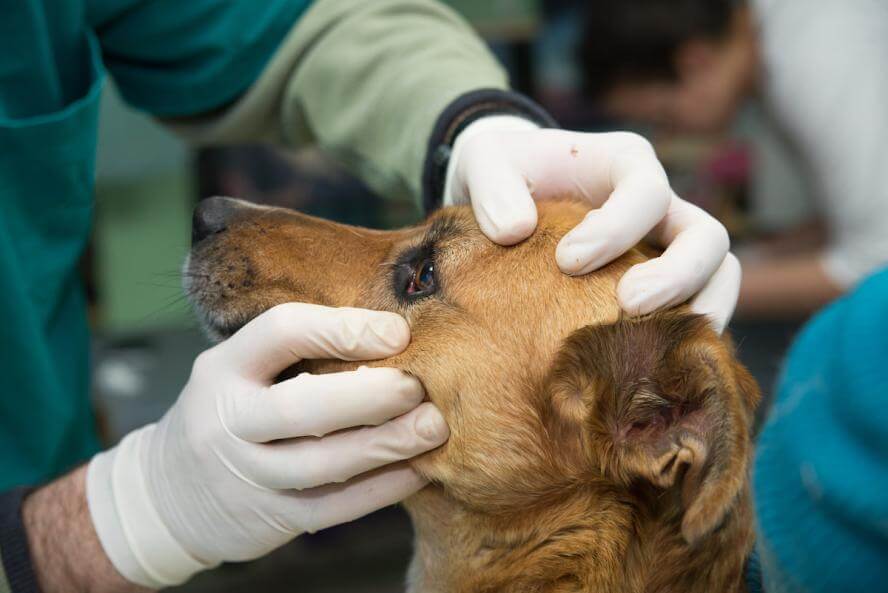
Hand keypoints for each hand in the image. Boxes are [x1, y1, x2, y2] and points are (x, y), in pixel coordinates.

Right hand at [87, 304, 448, 588]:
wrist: (168, 495)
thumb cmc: (228, 412)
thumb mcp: (237, 368)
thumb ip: (297, 351)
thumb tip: (392, 332)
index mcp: (224, 368)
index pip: (281, 333)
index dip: (343, 328)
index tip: (397, 331)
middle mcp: (228, 421)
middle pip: (301, 407)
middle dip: (369, 396)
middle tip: (418, 386)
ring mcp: (247, 475)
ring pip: (322, 464)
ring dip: (385, 445)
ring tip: (432, 428)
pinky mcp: (271, 518)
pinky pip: (333, 506)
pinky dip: (380, 490)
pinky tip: (417, 471)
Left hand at [445, 116, 739, 331]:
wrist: (505, 196)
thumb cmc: (502, 173)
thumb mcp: (485, 163)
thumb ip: (493, 187)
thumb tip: (513, 230)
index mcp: (625, 163)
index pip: (647, 191)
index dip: (617, 228)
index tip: (567, 261)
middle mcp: (660, 205)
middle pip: (706, 238)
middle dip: (677, 276)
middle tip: (627, 306)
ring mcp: (666, 248)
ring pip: (719, 277)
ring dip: (700, 313)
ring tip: (657, 348)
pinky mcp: (660, 287)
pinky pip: (693, 312)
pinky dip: (681, 338)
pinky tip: (645, 366)